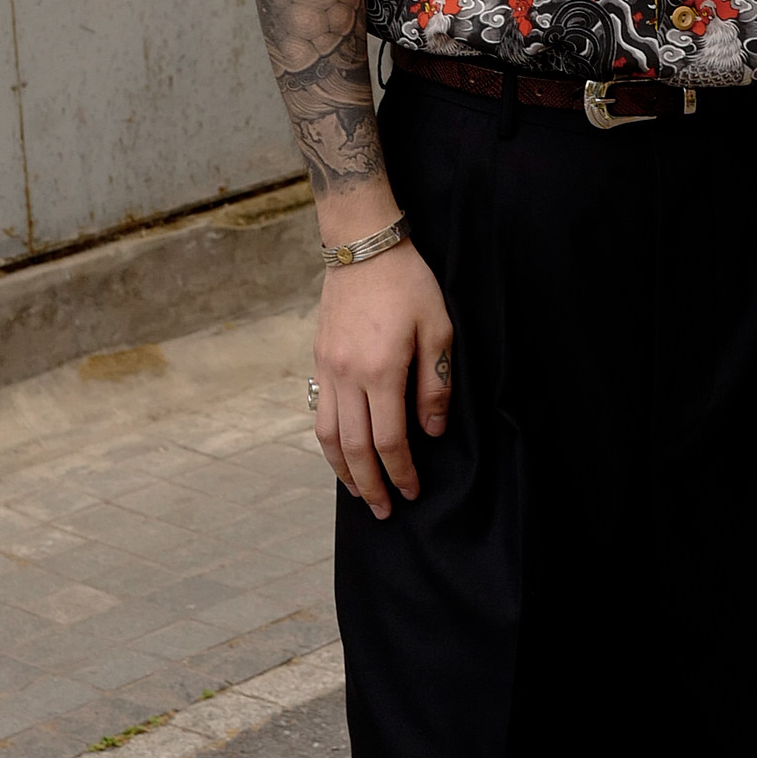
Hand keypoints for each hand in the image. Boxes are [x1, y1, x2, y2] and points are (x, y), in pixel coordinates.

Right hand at [311, 240, 454, 517]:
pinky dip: (329, 443)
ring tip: (359, 492)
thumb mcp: (438, 328)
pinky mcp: (319, 360)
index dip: (402, 473)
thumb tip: (431, 430)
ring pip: (327, 437)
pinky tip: (342, 453)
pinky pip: (319, 413)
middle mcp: (347, 376)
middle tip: (385, 510)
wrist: (363, 246)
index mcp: (381, 371)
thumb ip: (434, 384)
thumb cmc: (408, 284)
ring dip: (343, 471)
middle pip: (355, 449)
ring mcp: (328, 369)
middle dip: (371, 485)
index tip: (413, 491)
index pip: (389, 441)